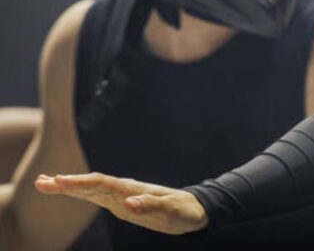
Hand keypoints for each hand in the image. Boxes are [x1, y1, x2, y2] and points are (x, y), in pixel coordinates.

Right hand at [35, 172, 207, 234]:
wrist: (194, 210)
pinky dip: (81, 193)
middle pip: (91, 184)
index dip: (80, 183)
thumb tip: (129, 203)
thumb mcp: (170, 211)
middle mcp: (124, 191)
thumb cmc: (183, 210)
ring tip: (45, 183)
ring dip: (69, 186)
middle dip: (66, 183)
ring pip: (91, 189)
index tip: (59, 181)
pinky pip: (98, 197)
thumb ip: (150, 206)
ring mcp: (122, 197)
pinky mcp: (122, 204)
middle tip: (40, 181)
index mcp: (132, 190)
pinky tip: (69, 189)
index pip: (101, 184)